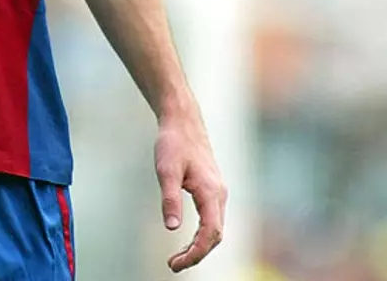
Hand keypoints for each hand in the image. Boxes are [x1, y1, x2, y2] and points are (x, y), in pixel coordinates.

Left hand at [154, 113, 226, 272]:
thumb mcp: (166, 171)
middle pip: (216, 235)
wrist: (182, 121)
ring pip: (215, 228)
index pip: (210, 233)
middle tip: (173, 265)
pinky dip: (201, 234)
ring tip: (178, 258)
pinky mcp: (213, 189)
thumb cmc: (173, 143)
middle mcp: (220, 194)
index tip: (176, 264)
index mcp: (211, 192)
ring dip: (199, 246)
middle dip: (197, 254)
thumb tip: (172, 228)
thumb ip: (170, 199)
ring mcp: (218, 192)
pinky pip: (212, 219)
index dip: (195, 253)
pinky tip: (186, 240)